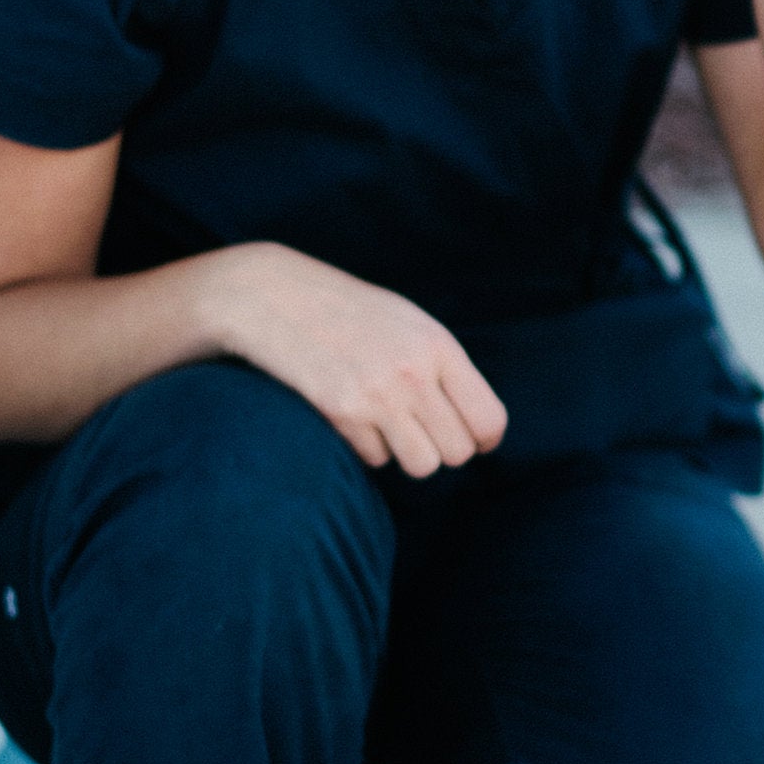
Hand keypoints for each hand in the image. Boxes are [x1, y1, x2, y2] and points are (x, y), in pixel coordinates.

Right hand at [201, 244, 505, 476]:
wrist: (274, 298)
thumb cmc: (349, 312)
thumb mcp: (409, 323)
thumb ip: (445, 368)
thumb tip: (480, 428)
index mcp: (438, 346)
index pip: (489, 420)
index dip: (484, 438)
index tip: (474, 439)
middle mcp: (413, 374)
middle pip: (458, 452)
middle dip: (443, 448)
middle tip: (422, 429)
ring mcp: (377, 397)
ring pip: (422, 465)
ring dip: (408, 453)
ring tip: (391, 425)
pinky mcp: (341, 415)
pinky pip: (376, 459)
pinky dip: (368, 447)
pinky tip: (354, 415)